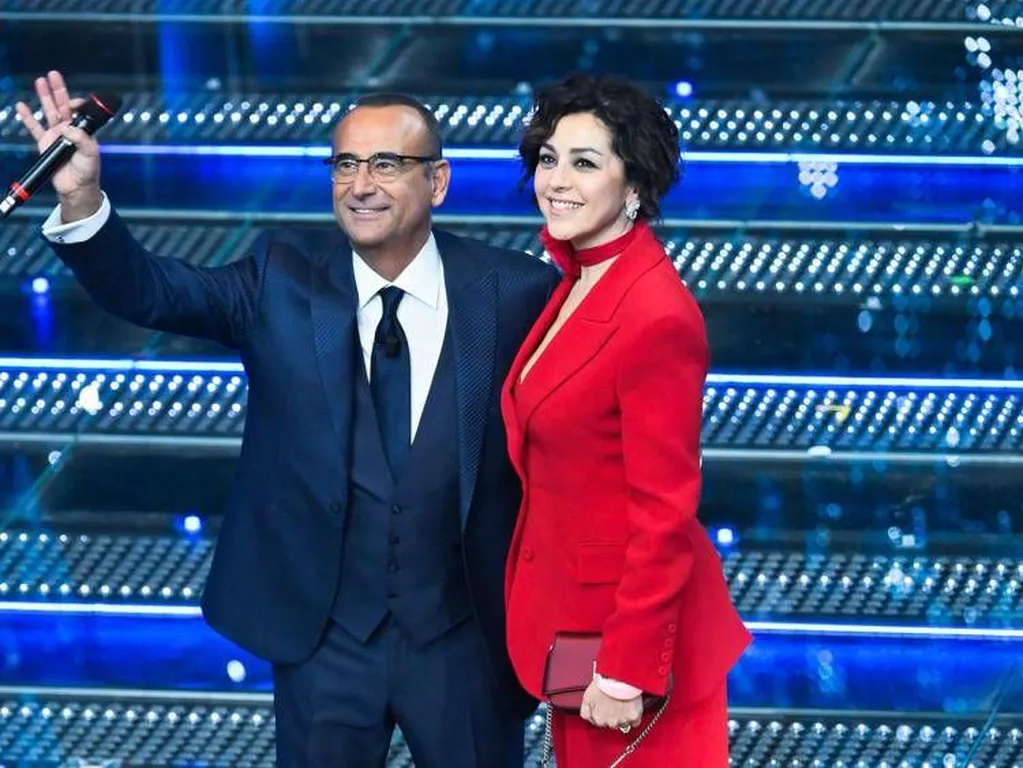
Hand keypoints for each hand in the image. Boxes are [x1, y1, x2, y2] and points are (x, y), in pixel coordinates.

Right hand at [14, 70, 101, 219]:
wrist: (76, 187)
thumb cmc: (88, 171)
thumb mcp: (90, 154)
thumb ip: (81, 139)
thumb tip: (67, 127)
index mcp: (83, 130)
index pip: (78, 110)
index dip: (75, 103)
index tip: (71, 104)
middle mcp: (69, 129)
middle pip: (62, 105)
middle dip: (58, 89)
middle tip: (53, 74)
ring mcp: (56, 135)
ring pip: (49, 111)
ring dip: (44, 97)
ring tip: (40, 81)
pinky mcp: (45, 143)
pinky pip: (34, 128)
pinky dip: (27, 117)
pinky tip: (21, 106)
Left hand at [579, 680, 642, 732]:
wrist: (619, 677)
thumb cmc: (604, 682)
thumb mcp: (587, 696)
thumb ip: (586, 710)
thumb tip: (587, 716)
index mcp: (598, 718)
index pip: (597, 722)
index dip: (600, 712)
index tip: (603, 706)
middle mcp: (609, 722)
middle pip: (610, 723)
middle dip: (611, 715)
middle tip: (613, 701)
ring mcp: (622, 720)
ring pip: (622, 723)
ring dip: (622, 716)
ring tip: (622, 702)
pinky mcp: (633, 717)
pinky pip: (635, 721)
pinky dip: (633, 715)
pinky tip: (631, 706)